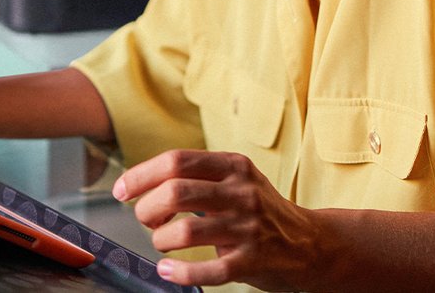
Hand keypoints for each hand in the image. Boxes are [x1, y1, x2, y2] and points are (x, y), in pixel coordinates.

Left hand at [113, 149, 322, 290]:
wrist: (311, 243)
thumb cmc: (262, 211)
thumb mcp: (238, 180)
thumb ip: (199, 176)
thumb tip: (144, 182)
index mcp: (233, 166)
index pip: (176, 160)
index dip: (141, 175)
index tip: (122, 191)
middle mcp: (242, 192)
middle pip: (175, 192)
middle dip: (147, 209)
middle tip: (145, 220)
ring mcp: (248, 227)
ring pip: (185, 231)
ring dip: (161, 240)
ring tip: (162, 243)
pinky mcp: (252, 260)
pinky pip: (206, 270)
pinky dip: (180, 273)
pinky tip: (169, 270)